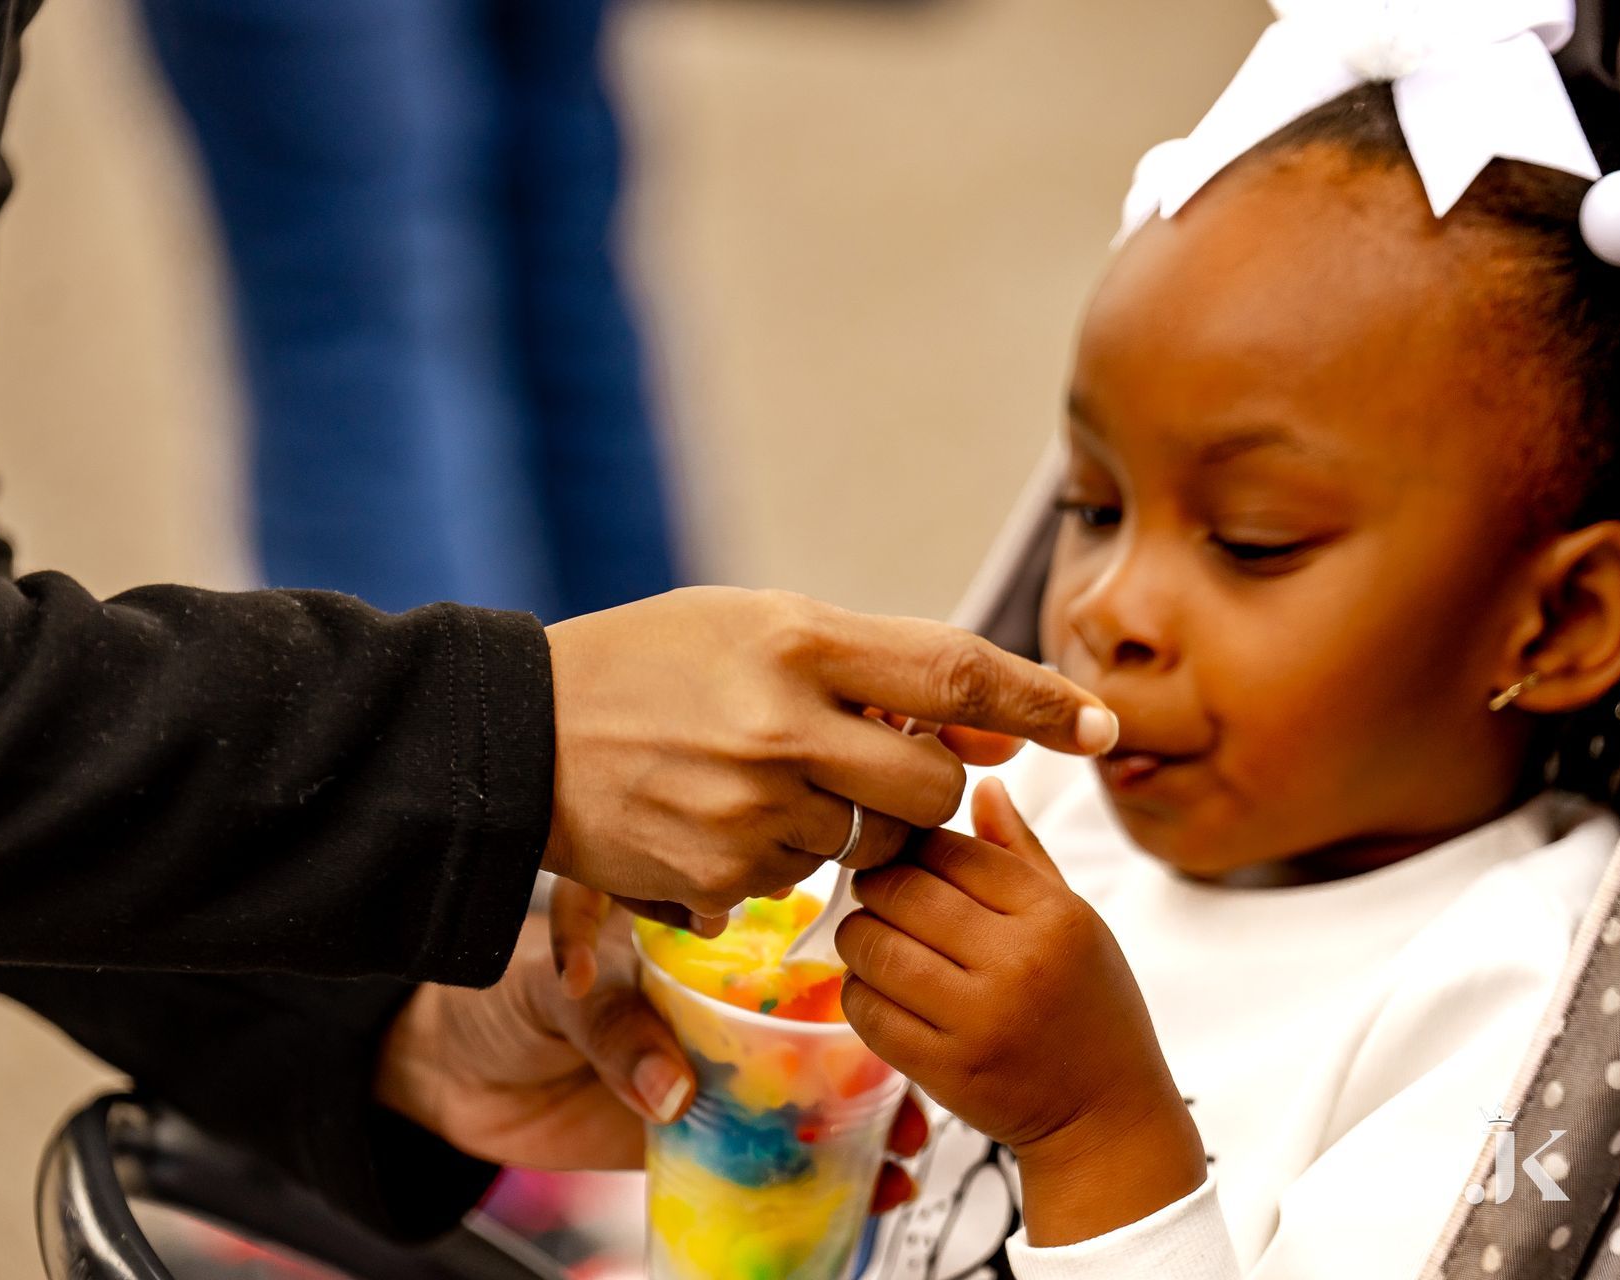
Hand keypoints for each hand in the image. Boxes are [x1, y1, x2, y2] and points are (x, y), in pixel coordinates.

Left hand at [377, 902, 930, 1210]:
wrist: (447, 1075)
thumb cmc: (500, 1000)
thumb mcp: (560, 991)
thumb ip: (616, 1031)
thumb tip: (673, 1092)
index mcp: (699, 947)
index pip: (791, 950)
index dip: (851, 971)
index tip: (897, 990)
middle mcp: (719, 1009)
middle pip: (820, 1030)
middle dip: (880, 1056)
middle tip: (917, 1086)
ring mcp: (713, 1074)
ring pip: (809, 1097)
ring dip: (865, 1122)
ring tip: (907, 1148)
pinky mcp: (694, 1136)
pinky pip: (767, 1159)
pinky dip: (816, 1177)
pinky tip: (862, 1190)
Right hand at [544, 587, 1116, 917]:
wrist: (518, 735)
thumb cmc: (649, 664)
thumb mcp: (759, 628)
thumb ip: (875, 670)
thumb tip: (988, 729)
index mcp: (797, 640)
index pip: (954, 672)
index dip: (1040, 698)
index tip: (1101, 724)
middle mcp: (782, 724)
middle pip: (930, 787)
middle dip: (922, 787)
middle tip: (870, 768)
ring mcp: (750, 806)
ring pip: (867, 844)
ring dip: (842, 824)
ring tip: (759, 780)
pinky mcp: (719, 873)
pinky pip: (798, 881)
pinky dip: (779, 856)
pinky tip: (717, 815)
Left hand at [835, 778, 1205, 1245]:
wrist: (1107, 1118)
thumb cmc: (1091, 1009)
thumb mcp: (1074, 921)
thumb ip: (1021, 853)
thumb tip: (980, 782)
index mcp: (1052, 914)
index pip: (948, 847)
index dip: (913, 846)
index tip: (906, 857)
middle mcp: (1016, 961)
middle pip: (900, 889)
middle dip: (875, 887)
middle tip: (879, 896)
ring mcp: (977, 1019)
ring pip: (871, 946)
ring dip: (859, 937)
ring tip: (877, 941)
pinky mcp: (943, 1069)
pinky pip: (865, 1009)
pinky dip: (860, 992)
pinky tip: (882, 991)